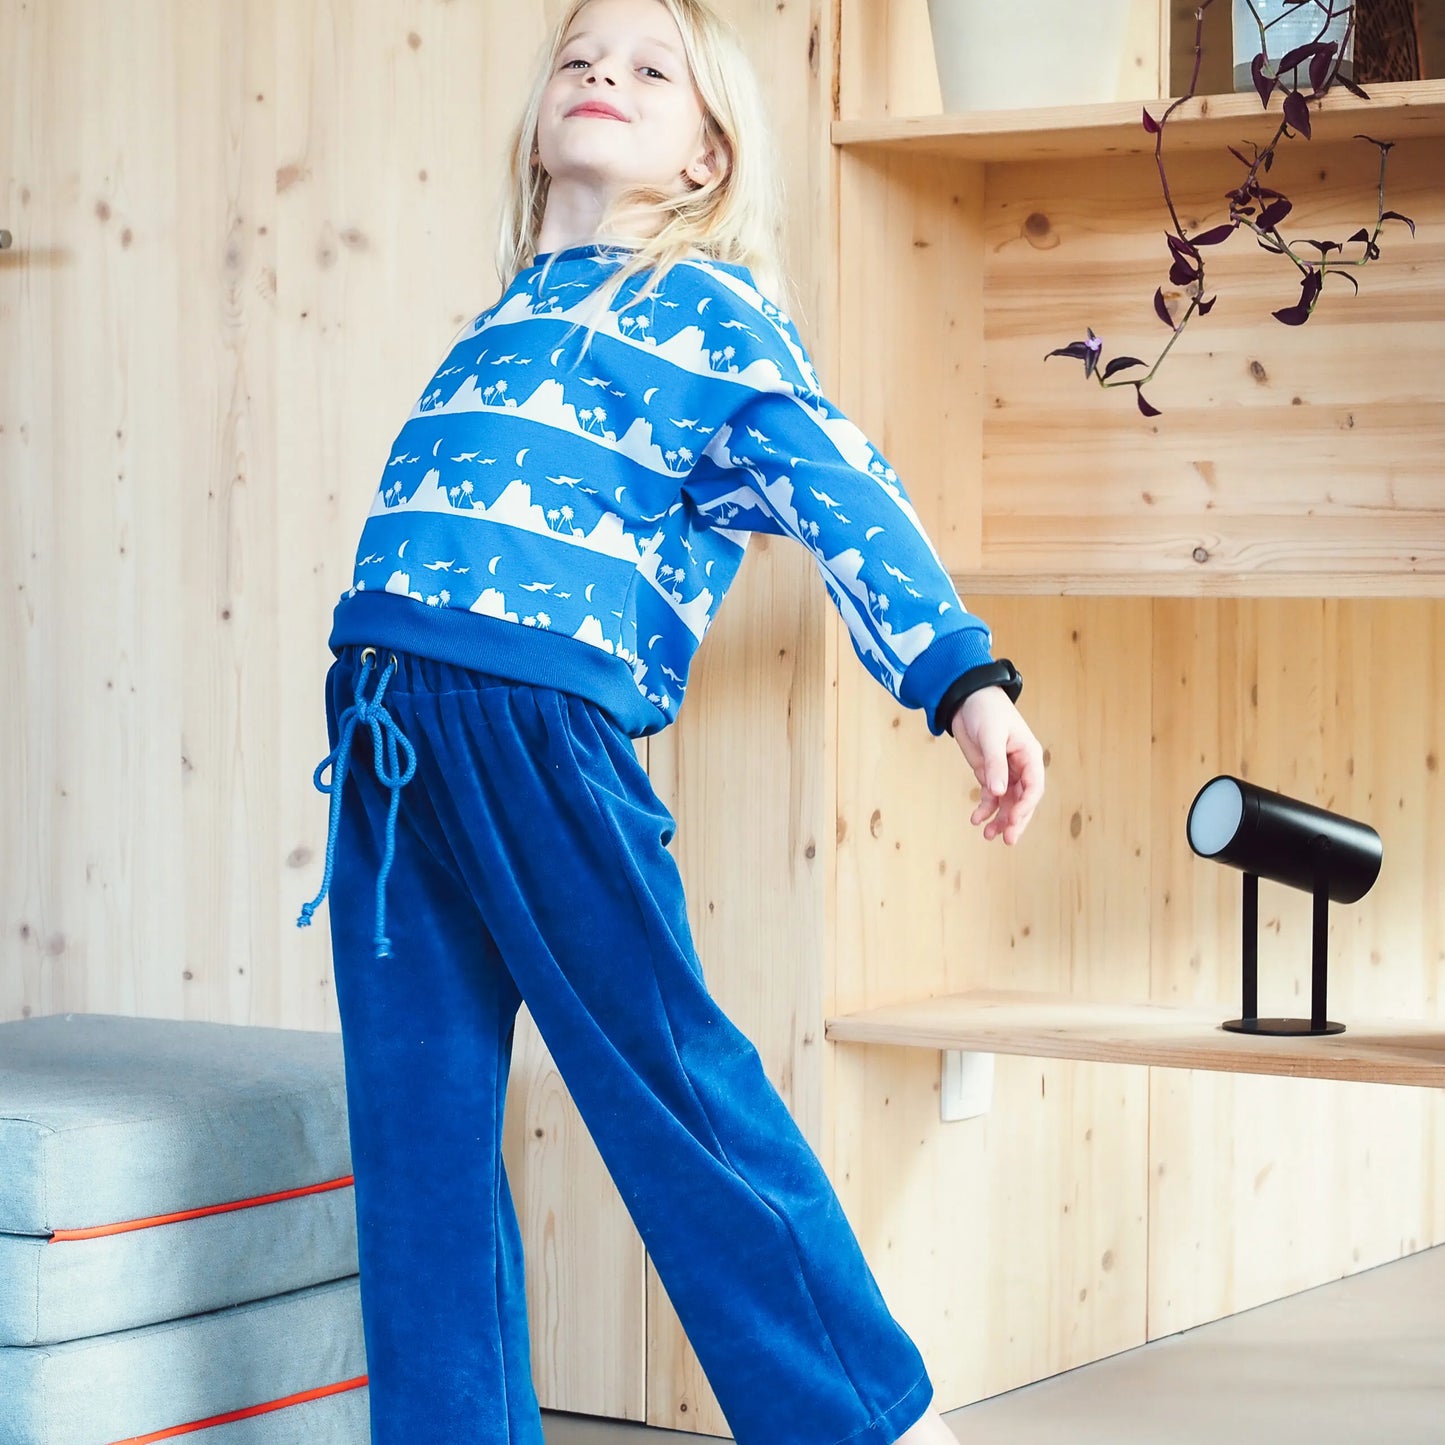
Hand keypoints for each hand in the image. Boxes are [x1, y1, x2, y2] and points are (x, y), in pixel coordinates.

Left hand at [949, 687, 1044, 844]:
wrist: (966, 699)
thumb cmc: (986, 711)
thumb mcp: (991, 736)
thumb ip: (995, 764)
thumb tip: (999, 793)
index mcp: (1029, 755)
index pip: (1034, 787)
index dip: (1026, 806)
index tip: (1013, 820)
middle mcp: (1020, 767)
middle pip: (1023, 800)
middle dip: (1016, 820)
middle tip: (1007, 839)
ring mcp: (1004, 772)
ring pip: (1007, 802)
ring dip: (999, 819)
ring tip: (988, 835)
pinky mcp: (988, 773)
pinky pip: (990, 796)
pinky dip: (985, 809)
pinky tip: (976, 819)